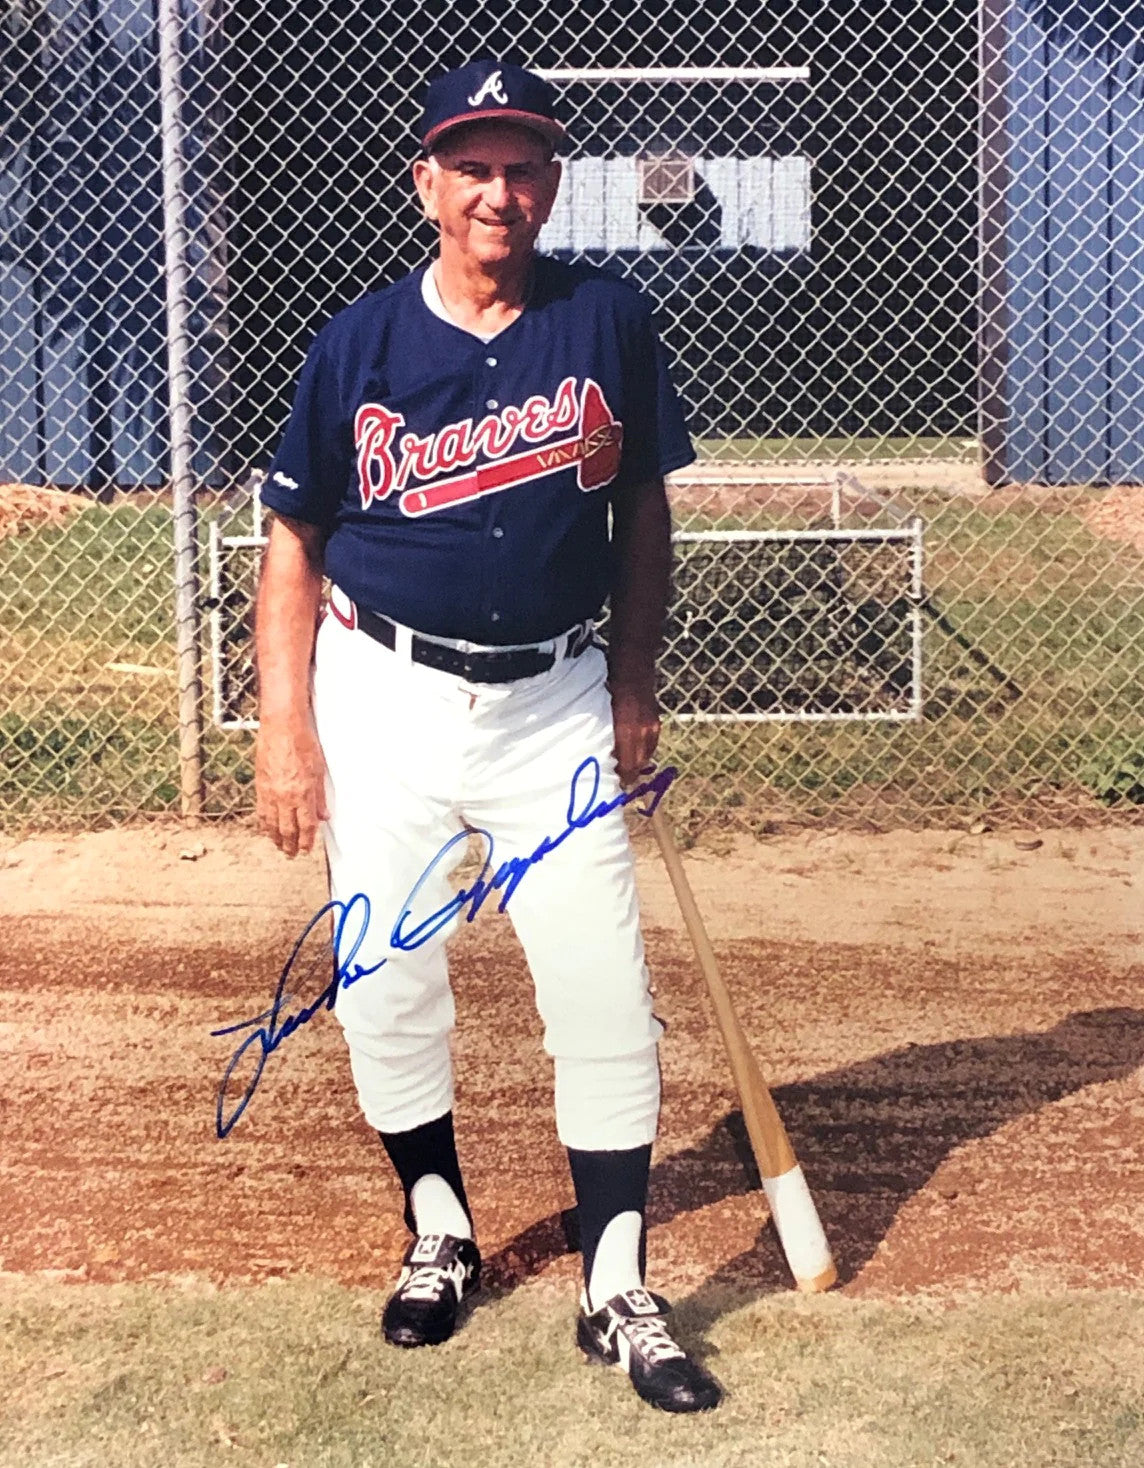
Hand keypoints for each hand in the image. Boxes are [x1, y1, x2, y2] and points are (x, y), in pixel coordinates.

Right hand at [254, 716, 329, 857]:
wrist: (281, 726)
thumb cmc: (303, 743)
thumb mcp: (319, 770)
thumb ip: (320, 796)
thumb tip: (323, 815)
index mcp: (303, 793)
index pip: (306, 826)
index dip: (307, 840)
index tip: (307, 848)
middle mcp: (285, 796)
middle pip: (288, 829)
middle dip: (291, 845)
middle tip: (293, 854)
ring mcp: (270, 792)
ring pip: (272, 824)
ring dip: (276, 838)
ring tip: (280, 847)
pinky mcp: (260, 785)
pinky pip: (262, 811)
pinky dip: (265, 824)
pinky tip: (267, 829)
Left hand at [609, 681, 660, 786]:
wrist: (633, 672)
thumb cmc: (611, 691)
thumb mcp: (605, 715)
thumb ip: (610, 737)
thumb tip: (610, 755)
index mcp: (627, 733)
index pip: (628, 764)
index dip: (625, 777)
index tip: (619, 784)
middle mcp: (642, 733)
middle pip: (639, 763)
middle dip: (632, 773)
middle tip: (623, 780)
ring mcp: (651, 728)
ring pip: (647, 754)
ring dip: (639, 763)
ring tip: (630, 768)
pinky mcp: (656, 723)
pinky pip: (651, 744)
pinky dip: (645, 751)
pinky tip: (638, 752)